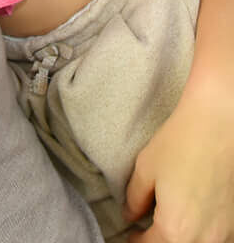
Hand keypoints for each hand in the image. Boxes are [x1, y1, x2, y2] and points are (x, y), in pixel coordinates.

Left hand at [124, 77, 233, 241]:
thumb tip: (131, 216)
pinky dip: (203, 235)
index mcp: (177, 230)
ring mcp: (227, 233)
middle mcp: (206, 239)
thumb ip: (135, 199)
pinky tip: (194, 219)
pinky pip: (218, 238)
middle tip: (148, 230)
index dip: (137, 240)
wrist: (221, 124)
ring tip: (170, 223)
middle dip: (159, 242)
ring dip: (182, 239)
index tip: (132, 234)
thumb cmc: (182, 143)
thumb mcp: (146, 170)